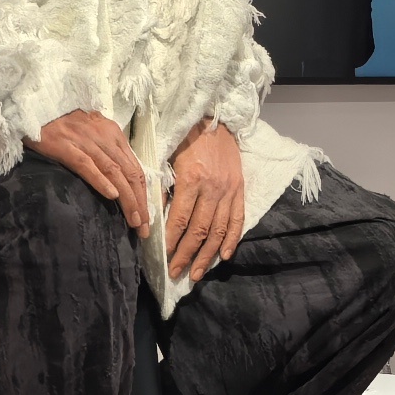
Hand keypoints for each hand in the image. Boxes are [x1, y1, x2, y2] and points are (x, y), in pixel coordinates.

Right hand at [35, 109, 147, 232]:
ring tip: (133, 221)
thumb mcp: (92, 132)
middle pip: (129, 173)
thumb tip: (119, 180)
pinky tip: (111, 196)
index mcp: (112, 133)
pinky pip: (87, 166)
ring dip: (127, 199)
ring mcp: (85, 141)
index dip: (143, 194)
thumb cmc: (62, 123)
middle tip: (143, 228)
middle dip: (139, 203)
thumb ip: (106, 150)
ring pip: (114, 172)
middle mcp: (104, 136)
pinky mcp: (65, 146)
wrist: (34, 106)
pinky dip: (101, 181)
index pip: (135, 168)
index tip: (145, 217)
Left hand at [161, 121, 246, 283]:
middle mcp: (212, 188)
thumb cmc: (185, 139)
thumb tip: (154, 217)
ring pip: (219, 231)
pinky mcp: (240, 190)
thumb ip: (162, 187)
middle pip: (199, 231)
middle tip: (176, 273)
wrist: (215, 120)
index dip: (171, 241)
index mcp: (191, 179)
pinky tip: (224, 256)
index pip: (179, 219)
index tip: (163, 257)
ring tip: (196, 273)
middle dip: (186, 255)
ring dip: (207, 255)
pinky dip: (232, 240)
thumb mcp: (167, 158)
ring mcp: (229, 191)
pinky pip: (237, 220)